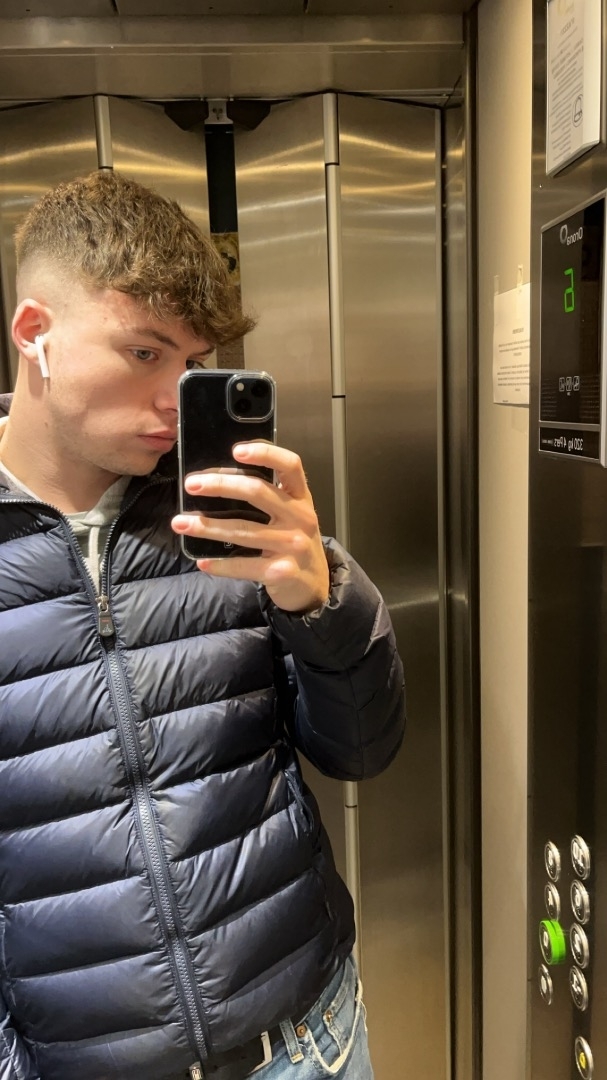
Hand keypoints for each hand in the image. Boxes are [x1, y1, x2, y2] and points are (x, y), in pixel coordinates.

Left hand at [171, 442, 329, 612]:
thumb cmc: (293, 541)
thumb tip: (216, 481)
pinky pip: (244, 565)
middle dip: (220, 485)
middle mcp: (301, 517)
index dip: (265, 453)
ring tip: (180, 523)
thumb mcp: (290, 515)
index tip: (236, 451)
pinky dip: (220, 564)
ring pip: (242, 530)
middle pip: (258, 491)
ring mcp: (293, 545)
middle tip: (191, 485)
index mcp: (301, 497)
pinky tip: (202, 561)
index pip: (290, 465)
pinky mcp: (282, 571)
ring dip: (207, 526)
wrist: (313, 584)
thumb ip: (267, 497)